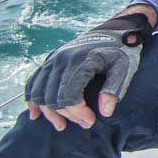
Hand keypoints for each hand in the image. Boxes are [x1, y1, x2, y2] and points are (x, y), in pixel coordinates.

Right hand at [25, 7, 153, 130]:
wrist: (115, 31)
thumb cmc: (122, 51)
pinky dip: (32, 98)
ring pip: (39, 91)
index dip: (77, 112)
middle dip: (66, 115)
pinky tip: (35, 114)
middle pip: (52, 96)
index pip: (69, 95)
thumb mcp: (125, 69)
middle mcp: (62, 59)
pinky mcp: (51, 60)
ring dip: (48, 112)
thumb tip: (105, 113)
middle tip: (83, 124)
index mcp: (80, 61)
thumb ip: (114, 89)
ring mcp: (54, 59)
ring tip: (61, 125)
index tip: (90, 121)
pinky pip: (33, 82)